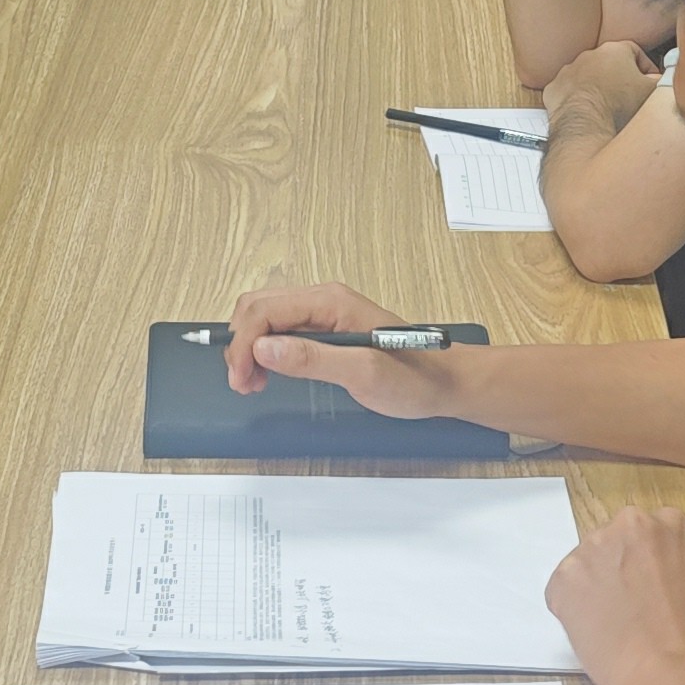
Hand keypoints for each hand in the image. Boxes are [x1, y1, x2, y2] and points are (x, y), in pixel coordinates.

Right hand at [220, 281, 449, 416]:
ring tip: (252, 383)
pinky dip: (265, 351)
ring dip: (249, 348)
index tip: (241, 380)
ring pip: (266, 318)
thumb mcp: (363, 373)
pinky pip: (281, 330)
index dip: (243, 345)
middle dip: (241, 345)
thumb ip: (313, 359)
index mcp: (331, 302)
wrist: (444, 382)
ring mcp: (324, 312)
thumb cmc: (412, 378)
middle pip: (259, 308)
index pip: (266, 311)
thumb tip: (263, 348)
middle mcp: (324, 299)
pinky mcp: (325, 329)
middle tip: (243, 385)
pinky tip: (268, 374)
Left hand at [543, 39, 660, 134]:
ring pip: (588, 79)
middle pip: (611, 65)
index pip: (636, 53)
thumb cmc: (619, 109)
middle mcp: (588, 56)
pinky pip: (569, 93)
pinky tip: (589, 115)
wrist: (587, 128)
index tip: (651, 83)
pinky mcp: (554, 91)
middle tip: (632, 99)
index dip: (646, 69)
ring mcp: (568, 72)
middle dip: (622, 80)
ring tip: (610, 110)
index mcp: (615, 50)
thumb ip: (665, 81)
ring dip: (599, 90)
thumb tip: (670, 79)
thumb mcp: (654, 93)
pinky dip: (578, 102)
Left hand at [546, 508, 684, 684]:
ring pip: (586, 565)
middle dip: (616, 570)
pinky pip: (561, 591)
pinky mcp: (565, 576)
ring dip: (593, 589)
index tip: (645, 581)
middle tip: (629, 607)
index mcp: (670, 524)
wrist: (671, 673)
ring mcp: (594, 548)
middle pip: (613, 542)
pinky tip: (597, 631)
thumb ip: (671, 565)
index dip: (643, 563)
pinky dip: (572, 611)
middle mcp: (630, 525)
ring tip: (616, 625)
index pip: (645, 532)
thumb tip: (654, 575)